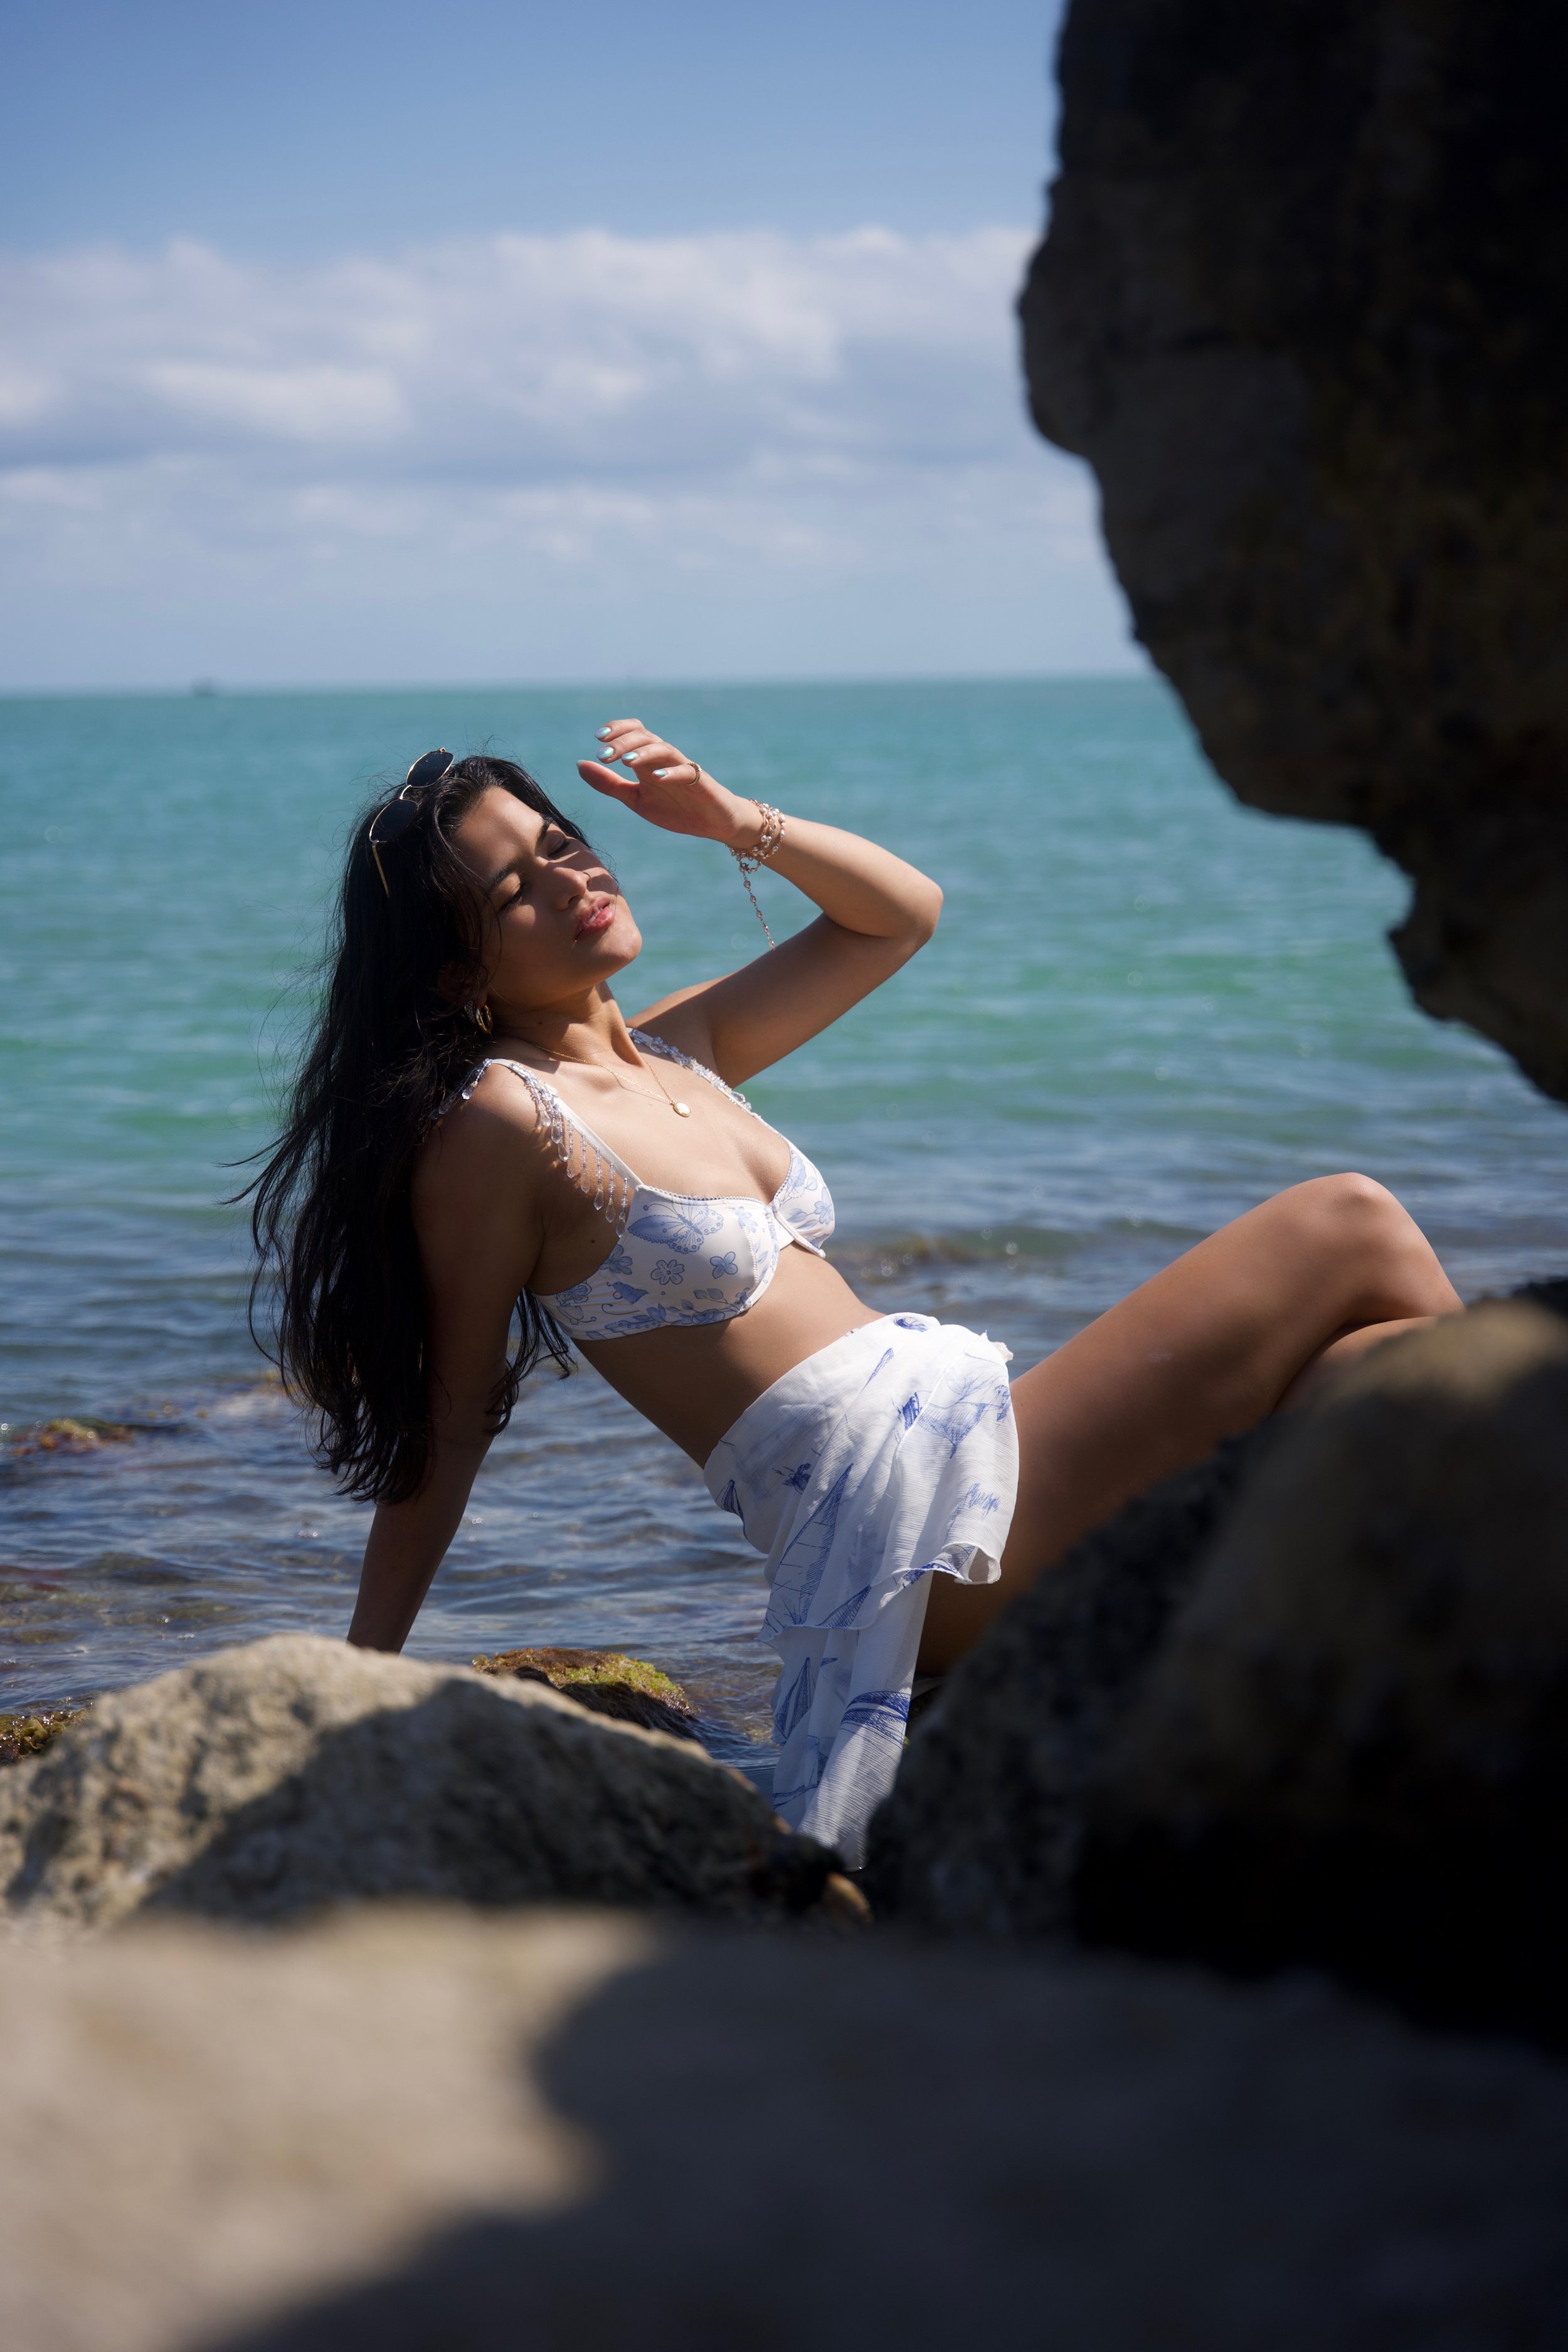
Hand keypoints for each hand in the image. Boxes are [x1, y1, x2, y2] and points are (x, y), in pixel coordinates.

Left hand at [577, 718, 761, 847]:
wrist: (713, 823)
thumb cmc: (676, 809)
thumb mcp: (635, 799)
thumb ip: (609, 784)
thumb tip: (580, 765)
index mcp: (648, 761)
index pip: (633, 731)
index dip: (617, 729)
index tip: (598, 739)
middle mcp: (665, 759)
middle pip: (645, 737)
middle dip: (623, 742)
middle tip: (603, 755)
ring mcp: (683, 769)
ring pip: (664, 749)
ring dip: (643, 752)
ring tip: (625, 761)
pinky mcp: (700, 783)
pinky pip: (686, 772)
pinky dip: (670, 773)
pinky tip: (655, 777)